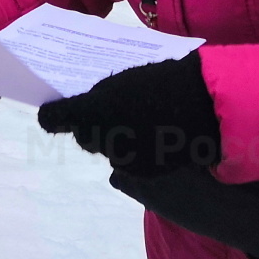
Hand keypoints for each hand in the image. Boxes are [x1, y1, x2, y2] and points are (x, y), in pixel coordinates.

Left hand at [37, 52, 219, 176]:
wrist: (206, 107)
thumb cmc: (164, 84)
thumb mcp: (124, 83)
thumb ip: (98, 100)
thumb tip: (82, 111)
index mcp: (93, 110)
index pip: (55, 119)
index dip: (54, 118)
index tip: (52, 118)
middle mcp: (101, 139)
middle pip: (86, 137)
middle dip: (95, 128)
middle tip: (119, 114)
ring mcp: (122, 160)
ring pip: (110, 151)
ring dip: (120, 142)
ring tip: (146, 124)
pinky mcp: (142, 175)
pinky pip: (131, 164)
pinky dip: (140, 154)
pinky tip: (158, 139)